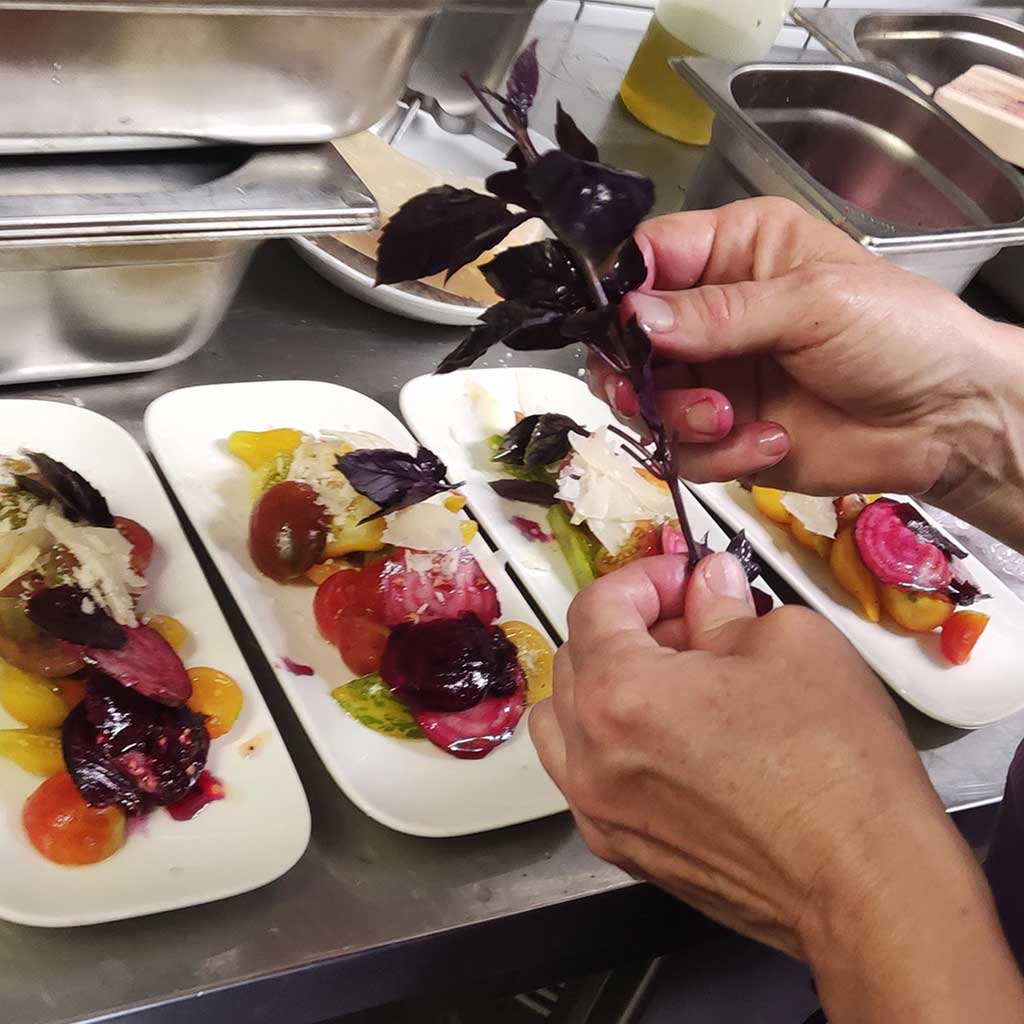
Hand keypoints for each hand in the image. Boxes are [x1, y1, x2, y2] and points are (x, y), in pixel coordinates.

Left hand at [532, 553, 1023, 1020]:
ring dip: (604, 683)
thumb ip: (725, 604)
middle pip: (575, 658)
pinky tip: (670, 736)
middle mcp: (589, 756)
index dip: (644, 577)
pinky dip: (610, 740)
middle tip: (692, 621)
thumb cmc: (835, 765)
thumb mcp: (790, 643)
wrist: (867, 886)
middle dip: (629, 627)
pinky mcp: (622, 850)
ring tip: (673, 679)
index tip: (685, 577)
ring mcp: (599, 811)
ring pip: (565, 720)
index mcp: (618, 693)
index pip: (596, 606)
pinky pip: (586, 775)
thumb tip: (708, 585)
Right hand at [588, 198, 1023, 510]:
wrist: (950, 423)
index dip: (620, 290)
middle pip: (626, 338)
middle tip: (648, 393)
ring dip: (677, 417)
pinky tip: (769, 443)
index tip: (618, 327)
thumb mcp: (813, 303)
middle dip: (634, 372)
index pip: (648, 256)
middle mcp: (711, 313)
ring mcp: (714, 377)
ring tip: (728, 418)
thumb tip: (633, 320)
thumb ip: (719, 313)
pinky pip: (680, 450)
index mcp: (735, 252)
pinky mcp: (723, 435)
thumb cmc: (901, 335)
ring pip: (643, 400)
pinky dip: (715, 454)